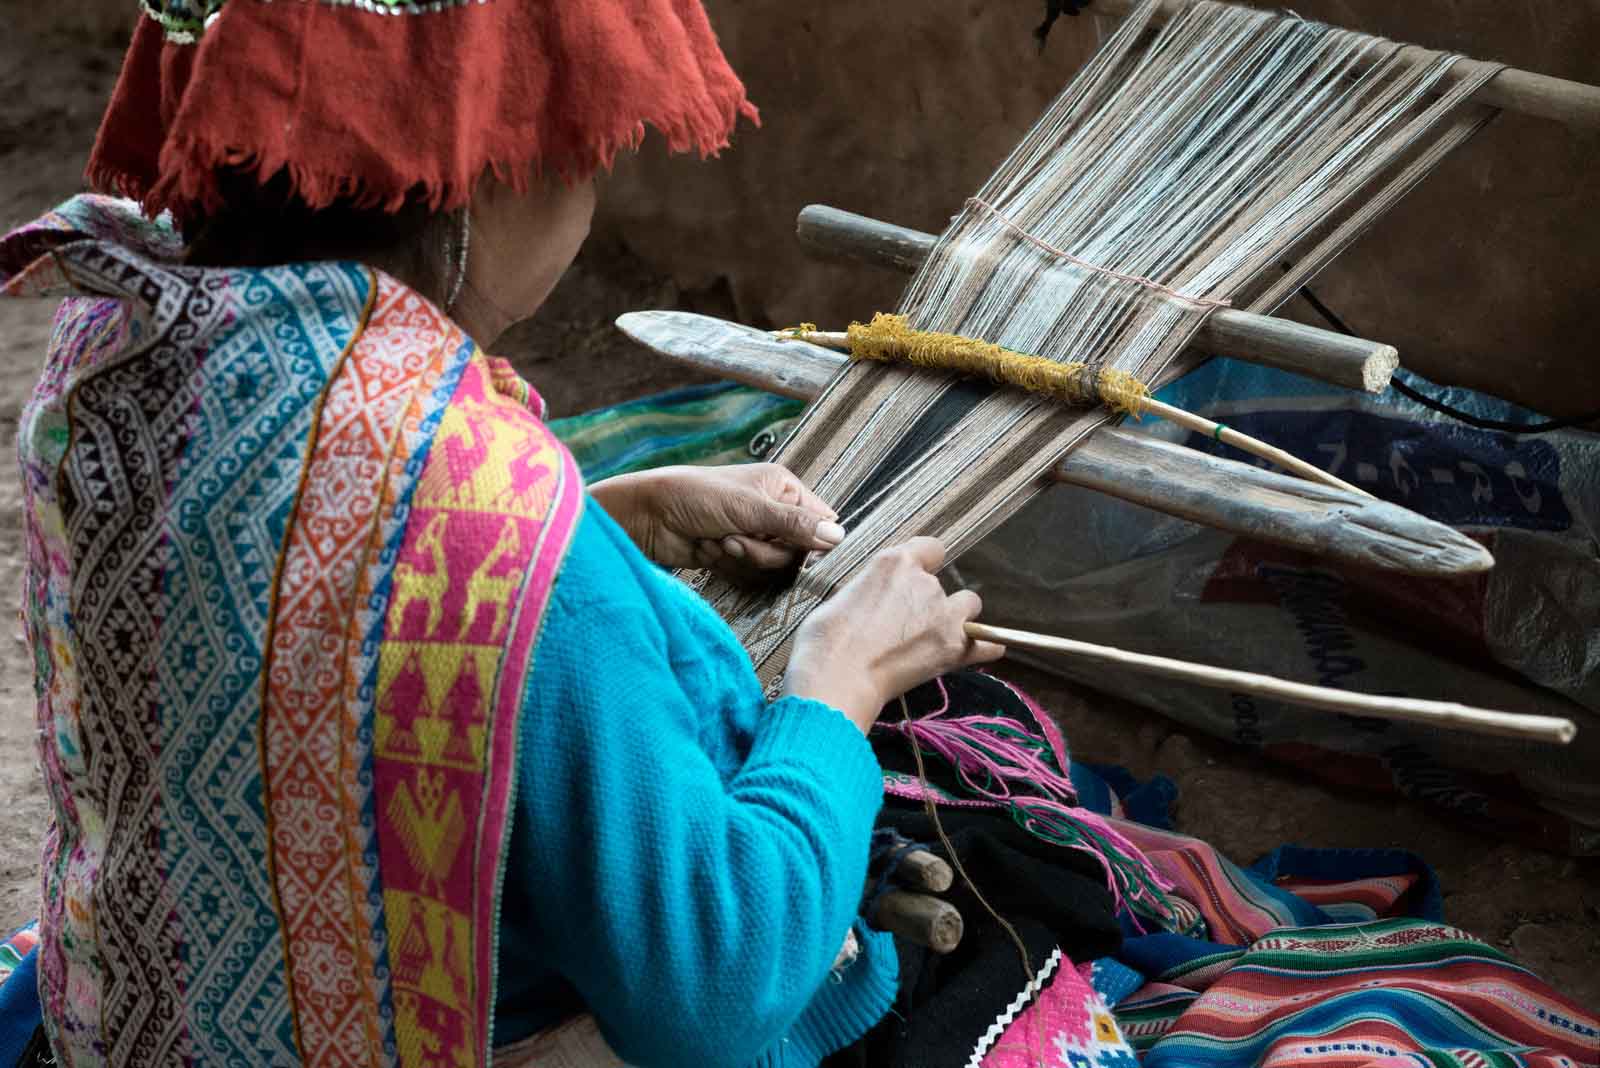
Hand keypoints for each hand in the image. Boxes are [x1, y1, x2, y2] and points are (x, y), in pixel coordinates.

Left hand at [590, 464, 844, 572]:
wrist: (648, 517)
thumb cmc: (696, 497)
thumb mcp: (749, 508)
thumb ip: (794, 525)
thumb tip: (838, 537)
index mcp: (783, 488)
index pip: (821, 521)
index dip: (815, 541)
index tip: (804, 555)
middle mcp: (773, 512)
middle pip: (797, 551)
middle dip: (764, 551)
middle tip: (737, 539)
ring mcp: (754, 536)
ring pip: (773, 567)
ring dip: (744, 559)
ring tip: (719, 541)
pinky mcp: (735, 556)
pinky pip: (751, 575)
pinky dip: (730, 567)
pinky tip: (709, 550)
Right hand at [782, 537, 1004, 732]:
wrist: (837, 675)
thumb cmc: (826, 639)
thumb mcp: (842, 596)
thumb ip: (872, 590)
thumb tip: (878, 600)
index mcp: (895, 563)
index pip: (930, 548)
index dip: (923, 564)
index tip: (912, 580)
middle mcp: (925, 583)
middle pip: (943, 584)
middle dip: (929, 601)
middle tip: (906, 625)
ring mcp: (944, 615)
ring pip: (969, 606)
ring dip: (958, 617)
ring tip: (934, 638)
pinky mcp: (954, 648)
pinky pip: (987, 643)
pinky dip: (985, 648)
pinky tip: (979, 651)